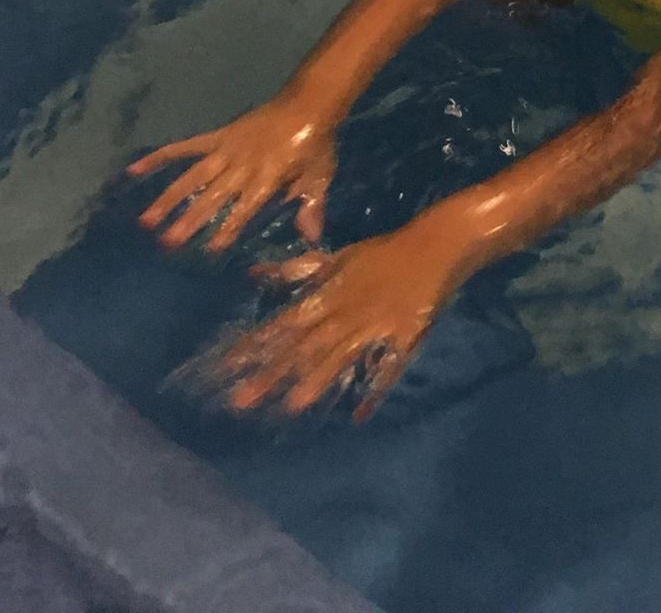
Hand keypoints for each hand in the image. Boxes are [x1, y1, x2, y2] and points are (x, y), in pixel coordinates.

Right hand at [129, 98, 338, 250]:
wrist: (307, 102)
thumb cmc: (316, 143)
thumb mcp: (320, 175)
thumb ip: (312, 205)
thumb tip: (313, 238)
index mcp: (267, 177)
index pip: (245, 208)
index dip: (229, 228)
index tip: (210, 250)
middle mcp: (242, 165)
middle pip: (213, 196)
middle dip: (190, 220)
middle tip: (167, 244)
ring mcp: (226, 149)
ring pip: (193, 176)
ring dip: (170, 198)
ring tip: (146, 221)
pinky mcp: (218, 136)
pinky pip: (186, 146)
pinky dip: (161, 156)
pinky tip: (134, 168)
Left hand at [215, 225, 462, 417]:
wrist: (435, 245)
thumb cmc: (381, 255)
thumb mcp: (335, 258)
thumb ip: (296, 271)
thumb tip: (252, 273)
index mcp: (328, 294)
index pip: (283, 323)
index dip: (254, 345)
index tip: (224, 367)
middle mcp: (346, 313)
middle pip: (305, 346)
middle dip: (273, 373)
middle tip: (241, 402)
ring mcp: (376, 327)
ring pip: (342, 356)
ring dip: (318, 380)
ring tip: (293, 405)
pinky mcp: (405, 338)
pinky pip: (388, 368)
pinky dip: (375, 391)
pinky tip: (360, 415)